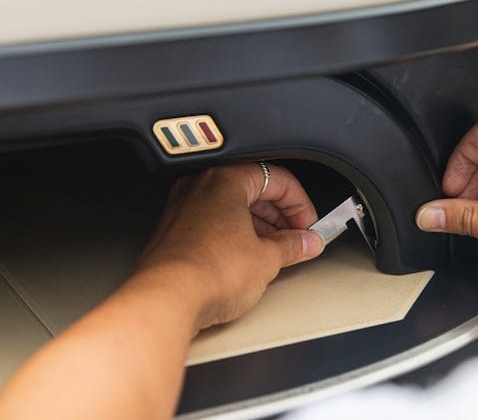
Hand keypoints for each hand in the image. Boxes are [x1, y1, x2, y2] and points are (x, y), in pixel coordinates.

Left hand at [138, 163, 324, 330]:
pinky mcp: (174, 233)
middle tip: (298, 240)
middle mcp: (200, 187)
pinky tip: (247, 260)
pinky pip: (213, 224)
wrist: (168, 300)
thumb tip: (305, 242)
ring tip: (276, 254)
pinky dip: (236, 236)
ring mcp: (183, 209)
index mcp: (225, 179)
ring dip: (260, 227)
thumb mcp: (266, 258)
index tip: (309, 225)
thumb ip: (292, 245)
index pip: (276, 178)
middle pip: (253, 190)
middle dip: (281, 217)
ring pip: (232, 207)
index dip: (300, 203)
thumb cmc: (207, 271)